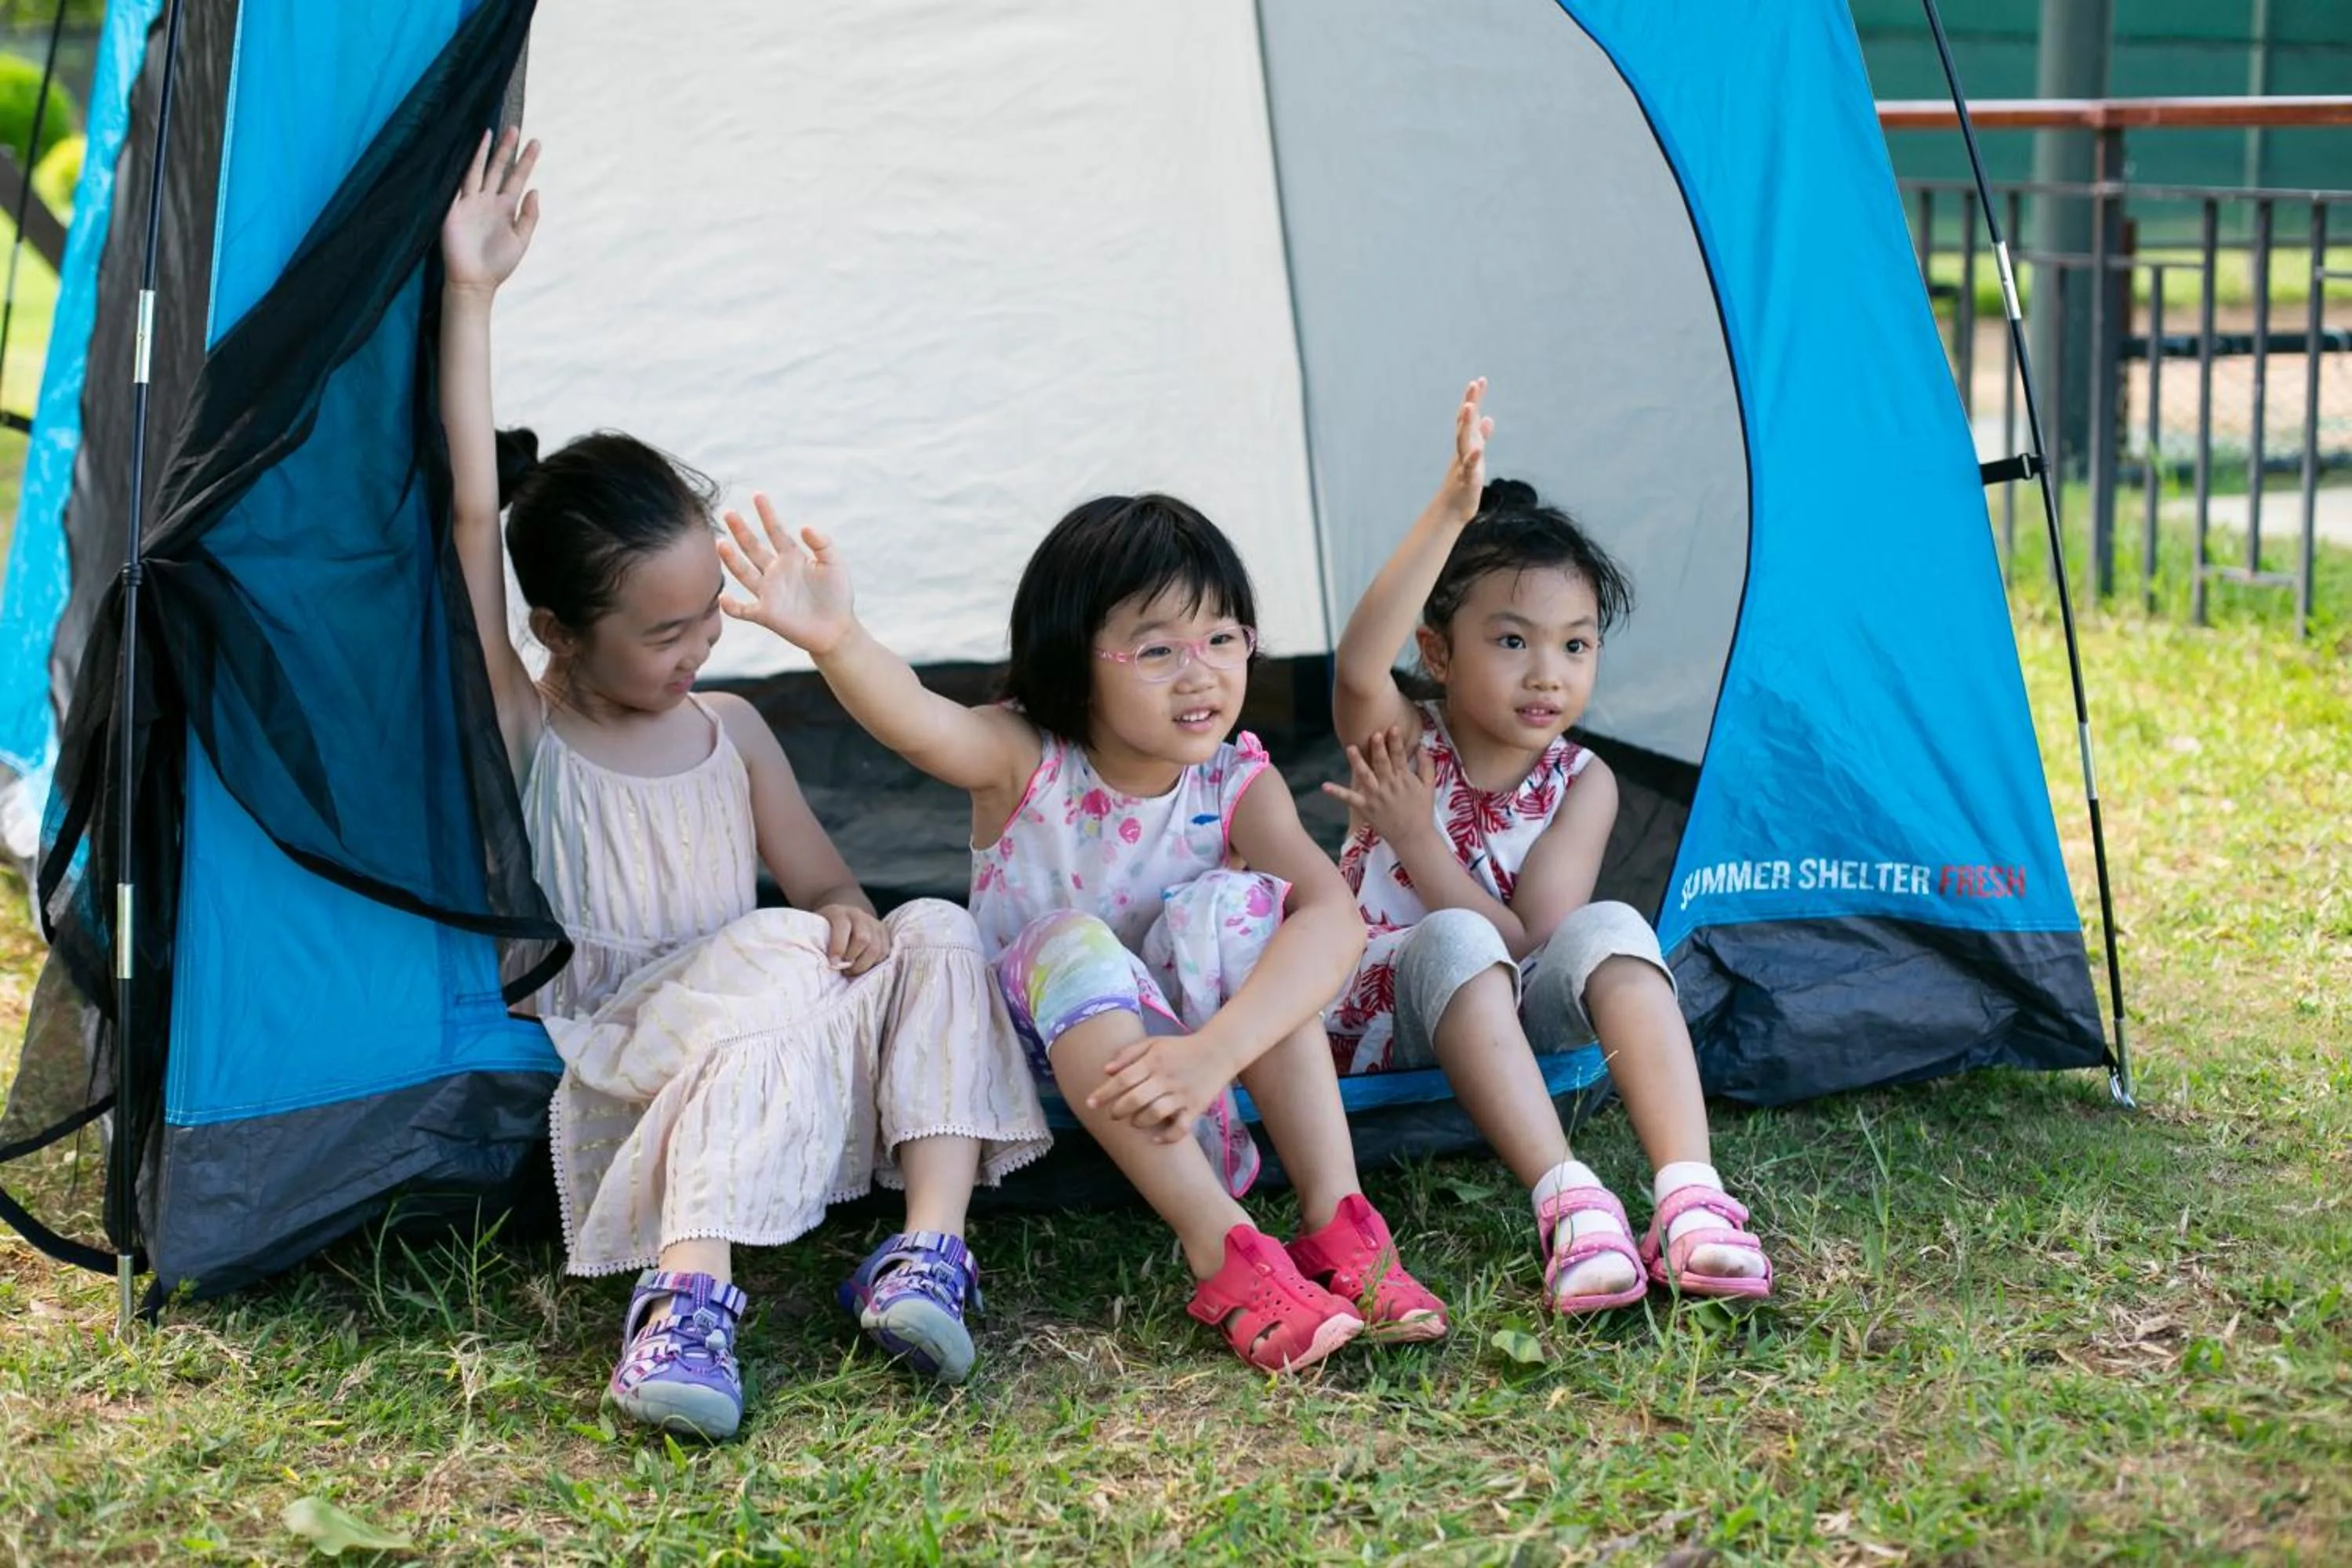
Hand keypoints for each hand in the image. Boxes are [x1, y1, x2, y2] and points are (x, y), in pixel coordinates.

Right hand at [442, 127, 539, 293]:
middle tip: (516, 127)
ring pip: (477, 170)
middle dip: (506, 149)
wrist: (474, 281)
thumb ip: (529, 216)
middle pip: (498, 169)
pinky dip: (461, 167)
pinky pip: (457, 183)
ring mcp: (469, 202)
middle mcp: (487, 201)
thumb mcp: (520, 240)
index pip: (517, 178)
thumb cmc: (498, 264)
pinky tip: (466, 151)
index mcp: (505, 208)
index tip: (536, 142)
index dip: (526, 161)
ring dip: (483, 152)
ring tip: (491, 131)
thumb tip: (536, 189)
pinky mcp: (453, 208)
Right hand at [718, 494, 858, 656]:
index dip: (767, 514)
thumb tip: (804, 526)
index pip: (776, 531)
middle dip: (740, 530)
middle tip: (728, 513)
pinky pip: (743, 610)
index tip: (758, 495)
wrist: (836, 629)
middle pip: (753, 547)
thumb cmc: (837, 595)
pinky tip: (723, 597)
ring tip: (719, 542)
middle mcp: (775, 572)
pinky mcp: (766, 614)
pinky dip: (731, 606)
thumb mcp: (834, 564)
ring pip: (743, 572)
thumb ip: (822, 543)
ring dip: (731, 559)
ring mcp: (769, 592)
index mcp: (792, 557)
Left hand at [817, 903, 889, 975]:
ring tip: (853, 971)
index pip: (842, 927)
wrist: (844, 917)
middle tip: (844, 970)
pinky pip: (885, 952)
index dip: (838, 947)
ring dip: (864, 964)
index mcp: (839, 913)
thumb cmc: (826, 930)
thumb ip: (817, 942)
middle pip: (863, 938)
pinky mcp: (884, 933)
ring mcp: (874, 923)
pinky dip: (875, 963)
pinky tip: (864, 966)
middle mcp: (859, 916)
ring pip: (876, 947)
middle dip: (853, 959)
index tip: (833, 964)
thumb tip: (817, 963)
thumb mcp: (817, 930)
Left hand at [1087, 1032, 1234, 1144]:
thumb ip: (1129, 1054)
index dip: (1104, 1092)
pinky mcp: (1195, 1107)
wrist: (1219, 1051)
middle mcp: (1166, 1078)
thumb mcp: (1154, 1042)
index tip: (1090, 1103)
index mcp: (1154, 1061)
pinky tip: (1156, 1137)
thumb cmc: (1180, 1048)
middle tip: (1113, 1113)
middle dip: (1118, 1110)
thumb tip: (1106, 1070)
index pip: (1123, 1079)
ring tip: (1134, 1121)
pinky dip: (1167, 1136)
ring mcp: (1182, 1094)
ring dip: (1139, 1121)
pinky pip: (1180, 1128)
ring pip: (1155, 1114)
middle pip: (1135, 1099)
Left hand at [1321, 726, 1435, 846]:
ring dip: (1357, 762)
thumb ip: (1426, 766)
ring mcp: (1376, 797)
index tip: (1393, 728)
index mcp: (1404, 779)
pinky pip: (1350, 799)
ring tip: (1350, 748)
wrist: (1413, 837)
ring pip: (1365, 776)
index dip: (1396, 742)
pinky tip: (1325, 786)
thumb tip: (1422, 747)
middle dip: (1378, 748)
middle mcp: (1389, 786)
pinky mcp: (1366, 808)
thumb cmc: (1421, 811)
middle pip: (1382, 763)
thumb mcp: (1429, 787)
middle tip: (1374, 734)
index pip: (1400, 757)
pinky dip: (1337, 792)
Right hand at [1437, 377, 1491, 517]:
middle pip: (1465, 423)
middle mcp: (1462, 450)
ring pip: (1463, 441)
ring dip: (1465, 424)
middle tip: (1473, 384)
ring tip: (1468, 407)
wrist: (1452, 509)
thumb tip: (1488, 418)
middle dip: (1469, 403)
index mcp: (1466, 444)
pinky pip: (1469, 467)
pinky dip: (1472, 458)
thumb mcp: (1475, 456)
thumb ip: (1480, 437)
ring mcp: (1463, 464)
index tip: (1479, 380)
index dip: (1473, 400)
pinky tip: (1477, 449)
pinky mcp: (1467, 480)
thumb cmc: (1463, 483)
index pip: (1469, 418)